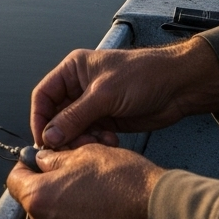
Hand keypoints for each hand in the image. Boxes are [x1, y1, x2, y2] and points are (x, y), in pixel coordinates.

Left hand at [6, 143, 163, 218]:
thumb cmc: (130, 186)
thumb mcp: (87, 154)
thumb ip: (55, 158)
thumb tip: (44, 160)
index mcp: (40, 201)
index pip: (14, 181)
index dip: (25, 166)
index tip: (34, 162)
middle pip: (37, 203)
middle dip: (52, 187)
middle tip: (76, 174)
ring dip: (70, 208)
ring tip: (98, 194)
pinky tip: (107, 213)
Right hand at [31, 37, 218, 148]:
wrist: (179, 86)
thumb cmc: (143, 76)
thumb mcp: (105, 94)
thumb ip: (75, 116)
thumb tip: (49, 136)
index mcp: (73, 70)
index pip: (43, 96)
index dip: (39, 118)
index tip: (42, 140)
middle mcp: (79, 87)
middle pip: (56, 116)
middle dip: (63, 134)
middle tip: (72, 148)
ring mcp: (93, 105)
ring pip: (73, 130)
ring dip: (81, 140)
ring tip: (97, 144)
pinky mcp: (106, 120)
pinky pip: (90, 136)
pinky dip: (95, 143)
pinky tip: (109, 143)